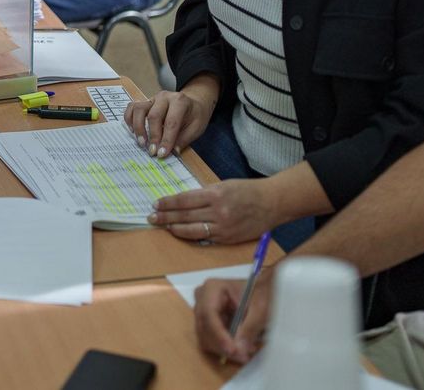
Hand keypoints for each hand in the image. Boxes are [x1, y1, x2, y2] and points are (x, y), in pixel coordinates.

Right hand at [125, 76, 217, 157]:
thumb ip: (184, 139)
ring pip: (139, 109)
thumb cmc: (195, 116)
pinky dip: (129, 119)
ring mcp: (153, 98)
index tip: (162, 153)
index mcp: (180, 102)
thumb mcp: (197, 127)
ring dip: (138, 128)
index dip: (166, 139)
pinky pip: (132, 107)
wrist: (194, 102)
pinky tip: (133, 131)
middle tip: (153, 152)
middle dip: (153, 136)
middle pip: (154, 116)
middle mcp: (165, 97)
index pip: (171, 122)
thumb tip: (172, 151)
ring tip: (142, 143)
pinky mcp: (145, 102)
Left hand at [148, 178, 276, 243]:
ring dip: (174, 228)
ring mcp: (223, 227)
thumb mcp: (224, 185)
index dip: (168, 203)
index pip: (184, 200)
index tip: (156, 203)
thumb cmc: (247, 191)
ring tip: (162, 226)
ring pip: (192, 229)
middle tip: (151, 217)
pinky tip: (180, 233)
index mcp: (215, 194)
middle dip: (165, 216)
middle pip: (185, 215)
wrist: (272, 203)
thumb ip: (204, 194)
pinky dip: (190, 235)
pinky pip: (204, 238)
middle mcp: (218, 211)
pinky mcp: (228, 238)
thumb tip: (183, 201)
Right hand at [193, 270, 270, 362]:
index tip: (232, 350)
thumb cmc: (260, 293)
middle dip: (222, 346)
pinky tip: (239, 347)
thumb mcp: (260, 309)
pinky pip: (210, 339)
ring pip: (205, 337)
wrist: (261, 288)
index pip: (209, 314)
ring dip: (223, 349)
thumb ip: (249, 328)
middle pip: (204, 328)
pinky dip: (224, 347)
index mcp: (212, 289)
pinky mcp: (208, 322)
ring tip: (244, 352)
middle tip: (243, 356)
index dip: (218, 335)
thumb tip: (239, 349)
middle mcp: (202, 299)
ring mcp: (202, 311)